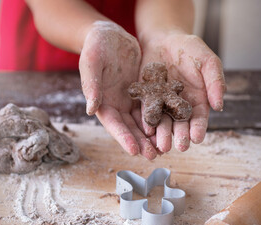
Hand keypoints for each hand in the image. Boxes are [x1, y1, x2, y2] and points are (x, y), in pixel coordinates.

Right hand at [79, 21, 157, 159]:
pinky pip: (151, 108)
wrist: (108, 34)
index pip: (113, 123)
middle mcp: (116, 104)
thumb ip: (91, 85)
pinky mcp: (141, 92)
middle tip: (154, 155)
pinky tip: (169, 127)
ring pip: (142, 121)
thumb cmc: (96, 46)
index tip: (134, 150)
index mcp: (102, 101)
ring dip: (151, 135)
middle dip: (141, 142)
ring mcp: (129, 100)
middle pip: (129, 127)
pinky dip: (159, 119)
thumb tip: (91, 110)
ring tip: (163, 148)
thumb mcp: (92, 62)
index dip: (123, 137)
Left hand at [138, 31, 225, 152]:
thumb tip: (219, 106)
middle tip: (179, 147)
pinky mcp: (146, 99)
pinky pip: (146, 112)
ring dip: (163, 134)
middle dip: (180, 136)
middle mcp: (179, 106)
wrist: (163, 39)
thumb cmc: (189, 48)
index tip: (197, 138)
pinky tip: (146, 131)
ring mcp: (162, 104)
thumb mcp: (207, 61)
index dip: (198, 128)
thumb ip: (215, 81)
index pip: (199, 118)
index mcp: (197, 100)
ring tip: (162, 145)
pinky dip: (147, 122)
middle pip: (180, 124)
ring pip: (163, 122)